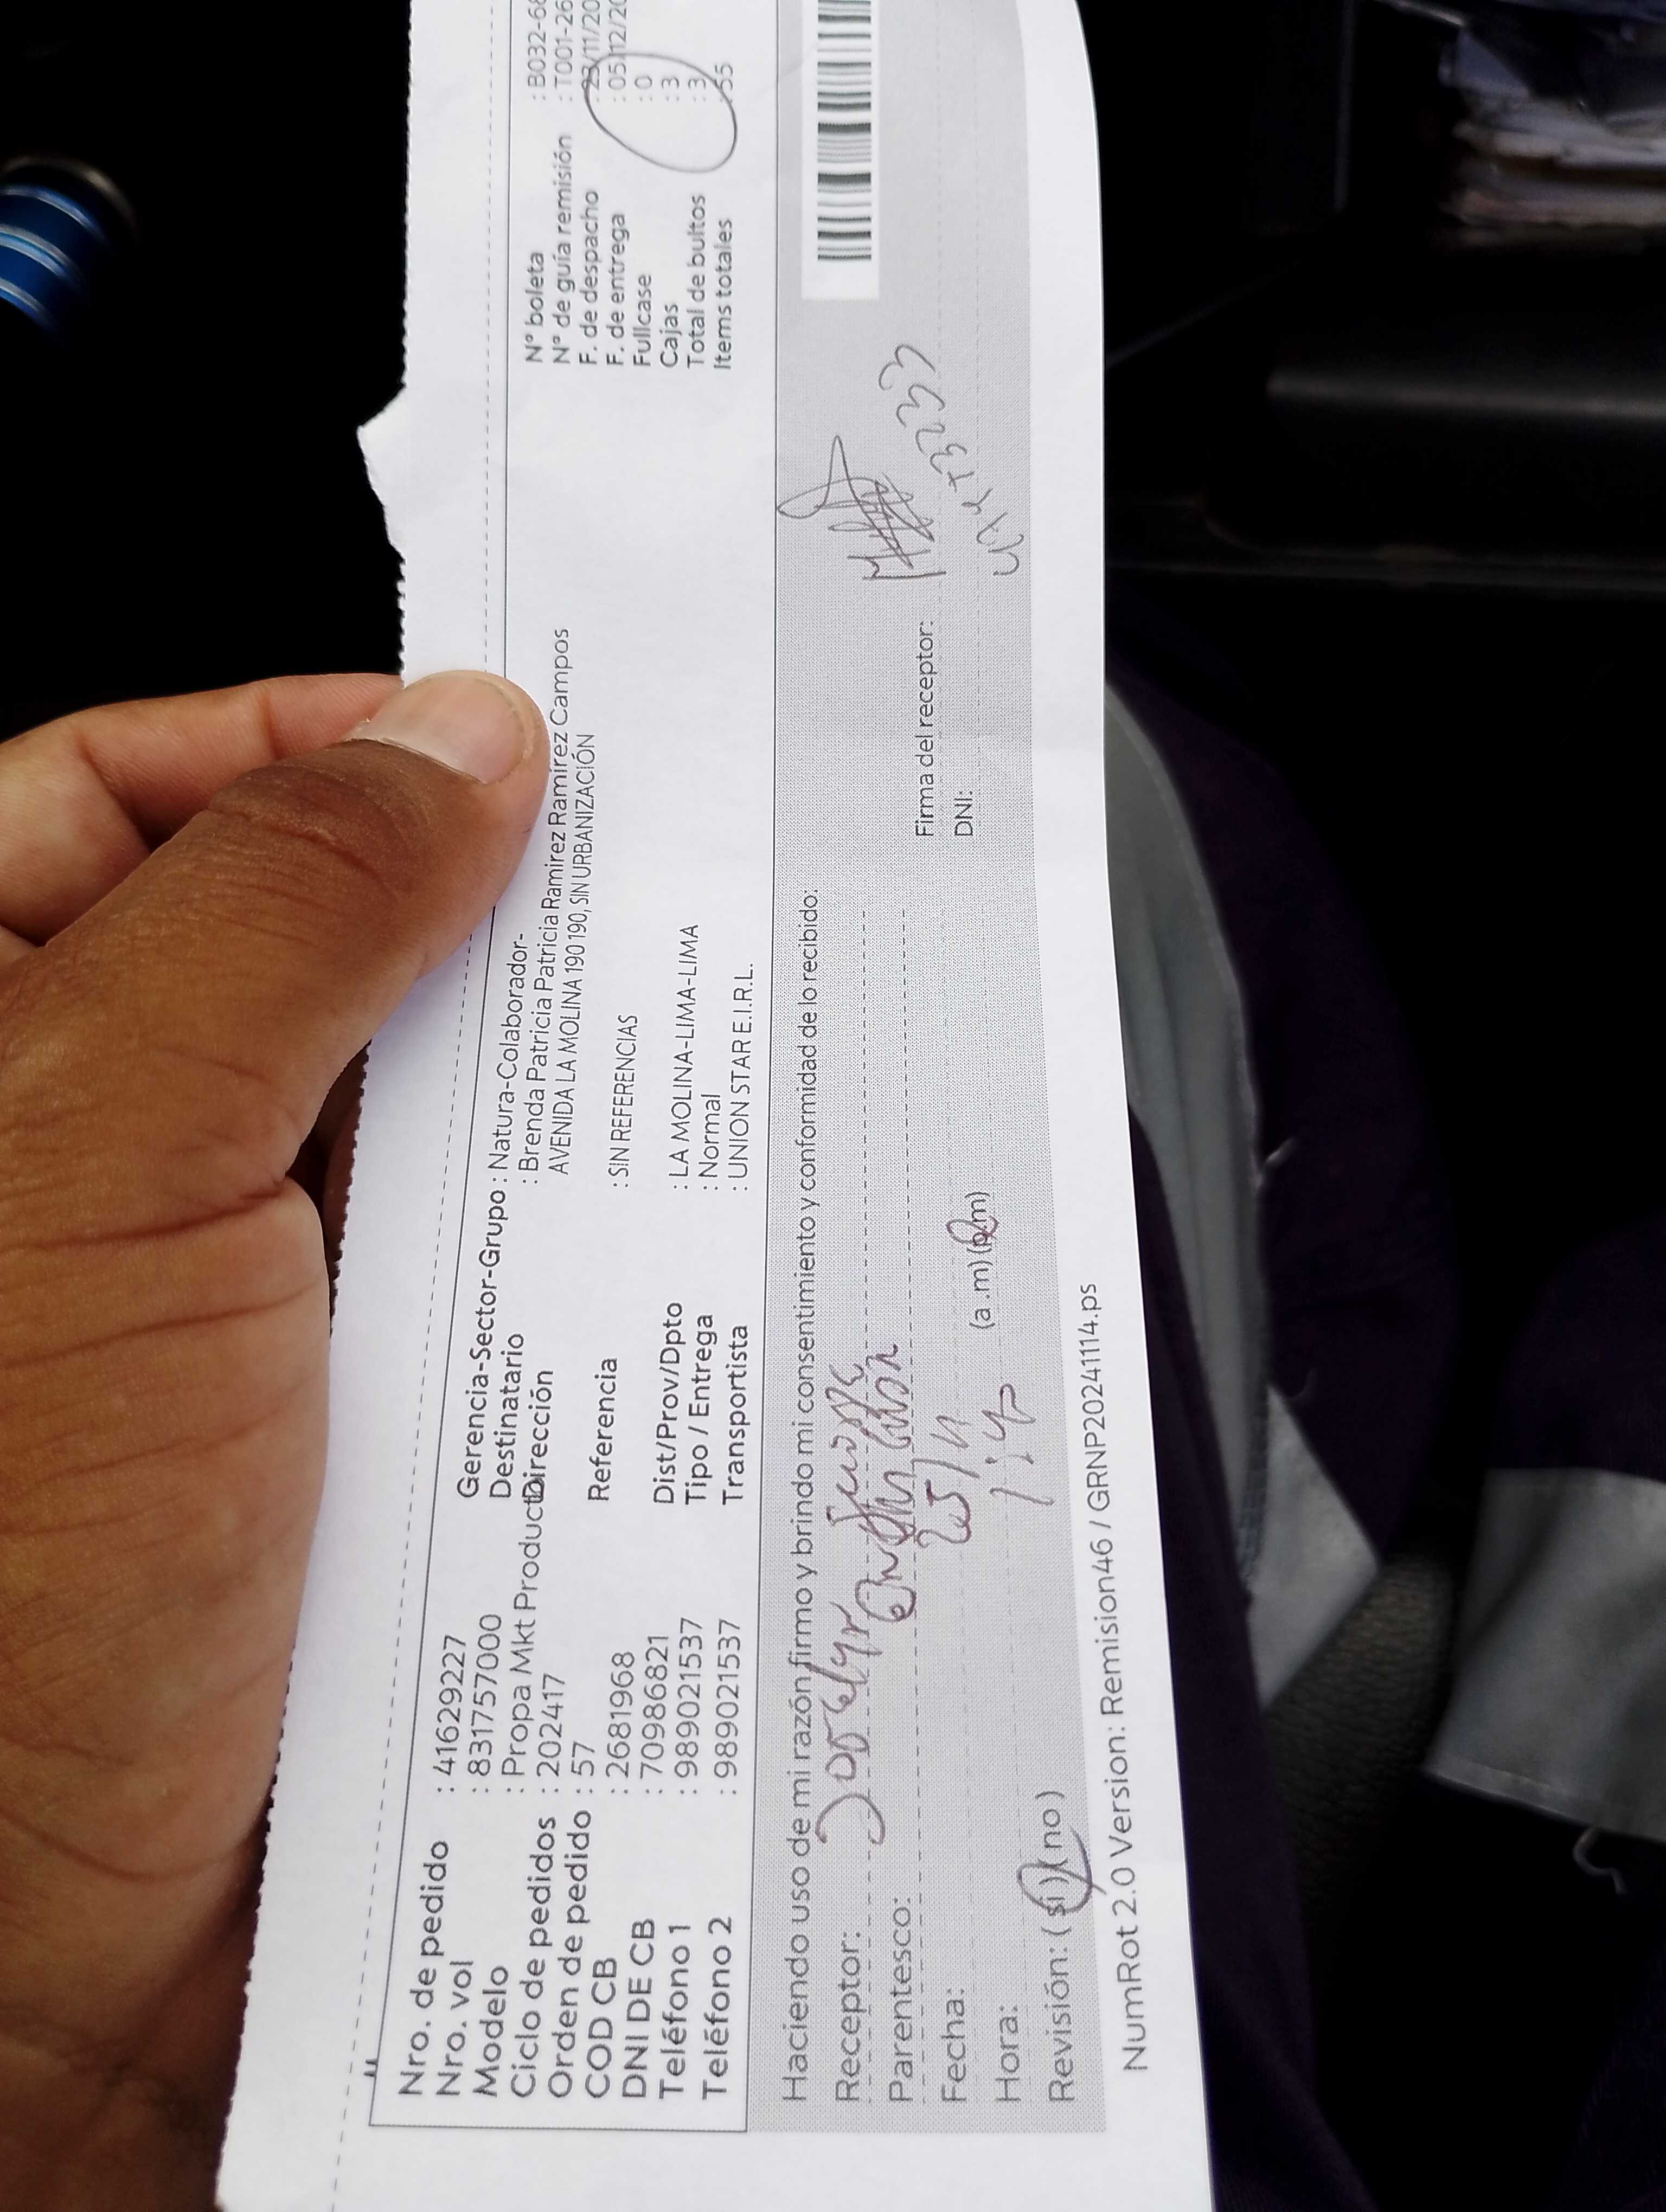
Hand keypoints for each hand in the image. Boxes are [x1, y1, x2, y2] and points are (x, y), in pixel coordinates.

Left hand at [0, 672, 547, 2207]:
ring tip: (687, 1064)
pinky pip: (461, 1285)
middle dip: (474, 925)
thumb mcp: (99, 1168)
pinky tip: (651, 1241)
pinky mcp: (328, 1433)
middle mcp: (81, 1163)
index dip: (315, 746)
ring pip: (404, 1125)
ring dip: (537, 1101)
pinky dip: (556, 1250)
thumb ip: (275, 920)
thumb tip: (457, 744)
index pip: (127, 798)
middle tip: (653, 892)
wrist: (26, 1983)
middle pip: (296, 952)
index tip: (498, 739)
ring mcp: (213, 1303)